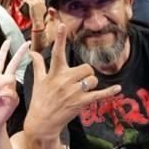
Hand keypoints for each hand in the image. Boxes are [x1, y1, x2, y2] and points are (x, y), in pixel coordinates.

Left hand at [0, 40, 29, 132]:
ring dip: (0, 84)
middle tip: (27, 44)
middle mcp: (4, 82)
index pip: (0, 61)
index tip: (8, 40)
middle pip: (13, 64)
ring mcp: (10, 90)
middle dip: (20, 53)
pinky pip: (10, 92)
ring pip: (9, 79)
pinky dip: (2, 93)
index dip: (3, 50)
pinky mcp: (13, 99)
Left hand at [22, 0, 46, 24]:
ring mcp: (37, 2)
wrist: (38, 22)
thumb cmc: (39, 19)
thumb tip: (36, 2)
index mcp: (43, 2)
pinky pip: (27, 0)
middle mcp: (40, 1)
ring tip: (24, 1)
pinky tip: (23, 4)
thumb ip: (40, 5)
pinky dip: (24, 1)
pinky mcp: (32, 4)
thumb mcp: (42, 10)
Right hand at [24, 23, 121, 141]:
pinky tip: (117, 88)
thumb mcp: (38, 82)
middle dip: (86, 73)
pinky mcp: (80, 103)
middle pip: (86, 68)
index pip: (56, 53)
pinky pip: (99, 95)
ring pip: (92, 80)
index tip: (62, 25)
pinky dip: (109, 92)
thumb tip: (31, 52)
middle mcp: (64, 81)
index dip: (60, 39)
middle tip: (80, 80)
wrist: (41, 123)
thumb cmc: (40, 100)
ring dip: (91, 83)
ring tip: (83, 90)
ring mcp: (73, 92)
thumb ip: (37, 65)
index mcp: (54, 73)